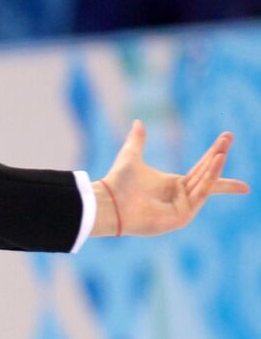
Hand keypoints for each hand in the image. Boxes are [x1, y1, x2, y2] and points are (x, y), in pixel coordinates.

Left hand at [92, 120, 249, 236]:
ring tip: (222, 150)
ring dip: (214, 167)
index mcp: (172, 184)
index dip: (214, 155)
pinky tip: (214, 163)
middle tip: (229, 135)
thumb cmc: (117, 182)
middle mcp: (180, 196)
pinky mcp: (182, 217)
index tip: (226, 139)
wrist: (108, 202)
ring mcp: (182, 208)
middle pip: (206, 174)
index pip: (200, 169)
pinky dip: (208, 180)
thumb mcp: (131, 155)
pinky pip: (200, 195)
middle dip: (218, 155)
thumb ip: (138, 140)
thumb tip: (138, 121)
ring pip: (205, 184)